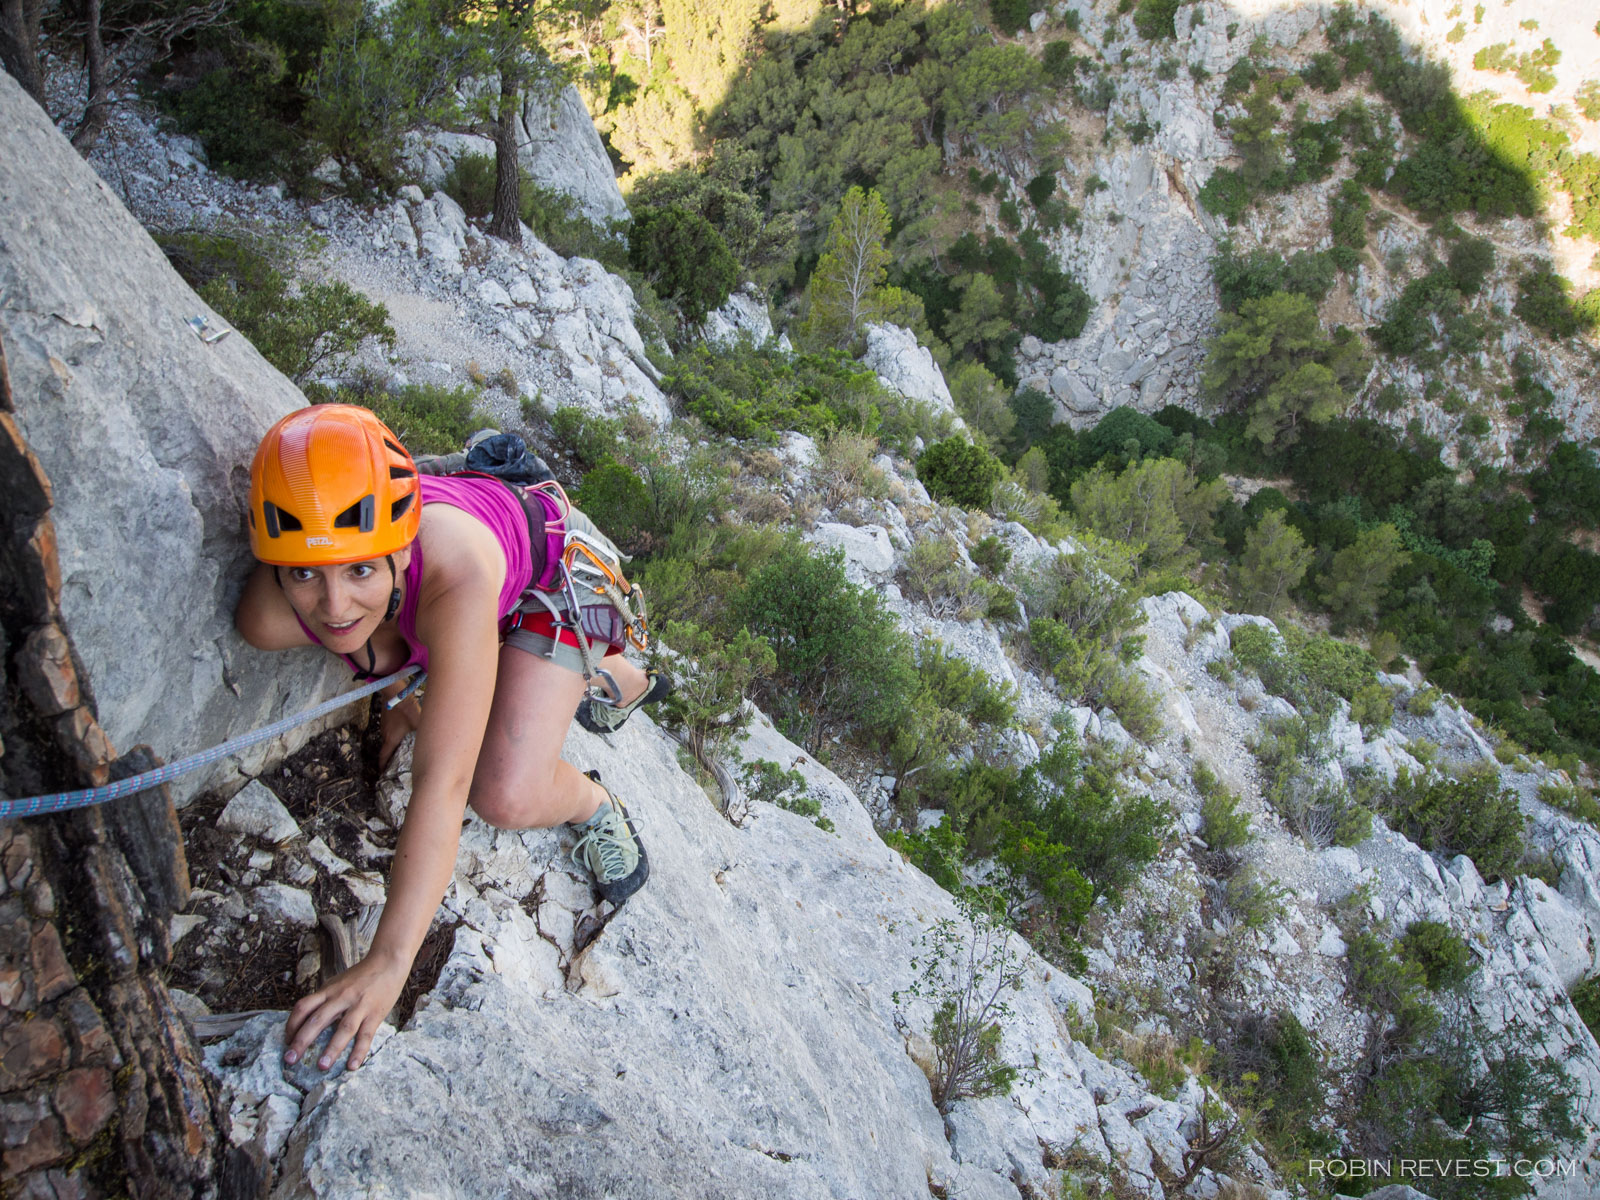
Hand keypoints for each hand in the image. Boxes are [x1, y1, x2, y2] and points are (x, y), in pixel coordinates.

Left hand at [283, 952, 407, 1071]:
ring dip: (332, 1049)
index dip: (292, 1025)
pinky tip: (352, 1066)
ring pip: (343, 1028)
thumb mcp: (337, 983)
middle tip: (290, 1059)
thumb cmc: (361, 976)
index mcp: (329, 990)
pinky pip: (366, 1035)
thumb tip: (306, 1019)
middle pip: (318, 1019)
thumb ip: (324, 999)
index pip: (303, 1007)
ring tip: (322, 1066)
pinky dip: (359, 1051)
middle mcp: (341, 997)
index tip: (287, 1041)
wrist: (388, 961)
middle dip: (302, 1041)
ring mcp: (359, 1005)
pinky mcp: (375, 1014)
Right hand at [379, 696, 421, 767]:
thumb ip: (423, 734)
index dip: (383, 766)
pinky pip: (389, 731)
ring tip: (401, 748)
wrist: (395, 693)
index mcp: (391, 739)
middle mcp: (385, 734)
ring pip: (388, 739)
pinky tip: (402, 732)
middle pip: (386, 749)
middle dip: (390, 757)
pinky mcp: (386, 719)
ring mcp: (384, 726)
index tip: (383, 773)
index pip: (384, 757)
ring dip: (393, 745)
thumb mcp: (419, 724)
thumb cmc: (407, 709)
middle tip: (395, 763)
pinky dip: (394, 735)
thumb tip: (432, 740)